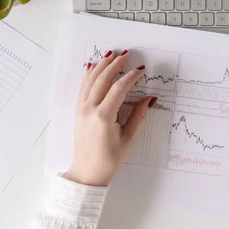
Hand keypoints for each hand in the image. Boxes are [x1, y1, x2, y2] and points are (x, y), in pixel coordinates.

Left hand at [63, 50, 156, 186]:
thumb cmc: (109, 160)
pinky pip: (82, 88)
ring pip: (90, 81)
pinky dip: (87, 75)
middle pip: (103, 79)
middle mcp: (90, 109)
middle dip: (115, 65)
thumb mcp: (128, 139)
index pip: (119, 88)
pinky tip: (91, 67)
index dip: (131, 77)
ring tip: (110, 54)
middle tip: (126, 54)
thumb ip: (138, 116)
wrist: (87, 173)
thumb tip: (150, 98)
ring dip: (100, 66)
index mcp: (104, 116)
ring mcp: (81, 109)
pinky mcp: (77, 111)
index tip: (141, 70)